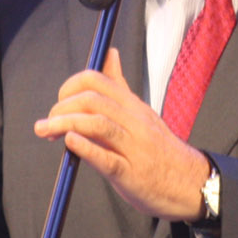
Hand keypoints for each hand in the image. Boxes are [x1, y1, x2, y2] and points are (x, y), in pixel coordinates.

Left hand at [33, 49, 209, 220]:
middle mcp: (135, 122)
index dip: (70, 87)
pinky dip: (85, 148)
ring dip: (65, 124)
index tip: (59, 103)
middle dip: (62, 108)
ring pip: (97, 124)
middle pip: (93, 101)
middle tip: (46, 124)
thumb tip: (110, 53)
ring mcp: (135, 148)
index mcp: (134, 106)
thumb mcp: (141, 112)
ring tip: (46, 131)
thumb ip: (120, 86)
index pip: (98, 80)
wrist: (190, 183)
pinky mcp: (132, 175)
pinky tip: (70, 142)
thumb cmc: (160, 150)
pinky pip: (107, 158)